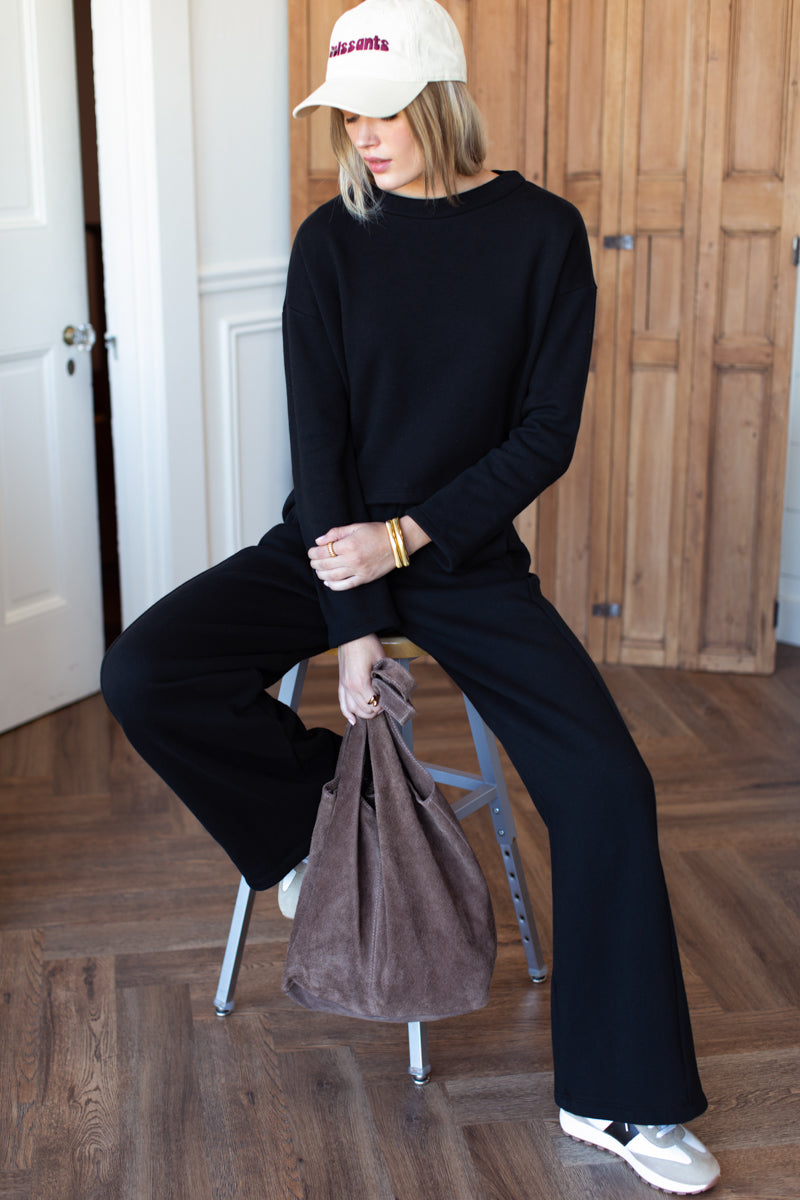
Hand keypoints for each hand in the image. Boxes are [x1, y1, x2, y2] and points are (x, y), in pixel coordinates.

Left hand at [308, 517, 430, 590]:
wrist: (398, 542)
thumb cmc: (376, 531)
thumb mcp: (355, 526)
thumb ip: (336, 533)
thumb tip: (319, 541)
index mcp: (348, 545)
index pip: (324, 551)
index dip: (314, 552)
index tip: (311, 551)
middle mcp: (352, 559)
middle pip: (326, 564)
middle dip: (315, 563)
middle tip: (312, 561)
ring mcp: (358, 571)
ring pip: (333, 576)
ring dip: (322, 574)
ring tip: (318, 570)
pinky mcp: (365, 578)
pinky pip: (346, 585)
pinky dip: (334, 586)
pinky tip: (328, 582)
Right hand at [338, 633, 384, 724]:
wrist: (352, 633)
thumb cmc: (368, 644)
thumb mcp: (381, 660)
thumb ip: (384, 678)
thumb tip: (390, 691)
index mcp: (360, 682)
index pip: (373, 704)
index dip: (383, 705)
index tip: (389, 700)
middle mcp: (349, 687)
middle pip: (363, 710)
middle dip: (375, 710)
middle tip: (384, 705)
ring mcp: (343, 685)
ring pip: (352, 710)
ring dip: (363, 713)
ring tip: (373, 711)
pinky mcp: (341, 683)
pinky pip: (342, 703)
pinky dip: (347, 713)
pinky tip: (353, 720)